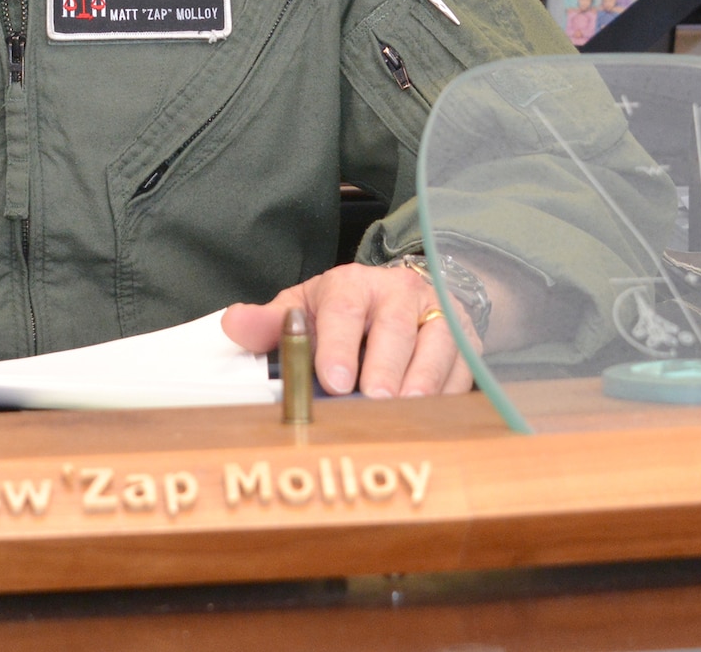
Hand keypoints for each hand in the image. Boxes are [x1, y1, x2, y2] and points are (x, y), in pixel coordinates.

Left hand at [222, 262, 472, 398]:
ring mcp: (438, 314)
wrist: (404, 298)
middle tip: (375, 400)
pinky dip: (450, 391)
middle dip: (385, 367)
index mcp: (353, 285)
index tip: (332, 381)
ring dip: (422, 381)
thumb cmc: (344, 314)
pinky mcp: (467, 340)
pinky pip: (464, 366)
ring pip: (437, 344)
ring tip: (407, 411)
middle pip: (396, 329)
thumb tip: (233, 324)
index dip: (339, 345)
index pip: (344, 310)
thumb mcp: (304, 310)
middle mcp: (399, 293)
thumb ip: (270, 324)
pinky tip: (434, 415)